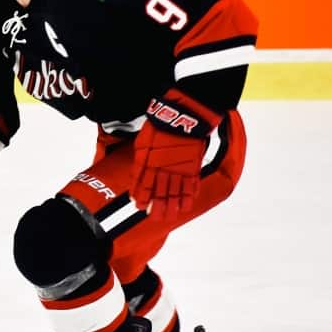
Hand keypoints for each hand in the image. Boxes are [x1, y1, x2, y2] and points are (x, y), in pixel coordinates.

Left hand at [131, 91, 219, 219]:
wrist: (184, 114)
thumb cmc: (160, 124)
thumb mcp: (143, 140)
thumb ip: (141, 159)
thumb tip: (138, 174)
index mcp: (148, 160)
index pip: (142, 183)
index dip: (140, 195)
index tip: (138, 206)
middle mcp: (162, 167)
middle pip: (158, 191)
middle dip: (156, 206)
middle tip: (154, 217)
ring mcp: (179, 168)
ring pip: (174, 192)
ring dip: (172, 206)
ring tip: (170, 216)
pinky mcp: (193, 166)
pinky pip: (191, 184)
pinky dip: (189, 196)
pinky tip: (187, 205)